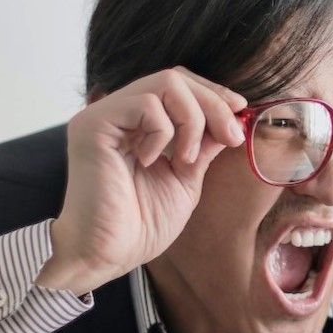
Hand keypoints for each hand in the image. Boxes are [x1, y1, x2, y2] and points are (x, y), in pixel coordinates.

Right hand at [35, 67, 247, 295]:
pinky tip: (152, 161)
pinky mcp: (93, 125)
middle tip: (230, 136)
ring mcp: (103, 116)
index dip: (212, 93)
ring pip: (165, 83)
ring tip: (185, 160)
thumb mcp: (185, 178)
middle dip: (212, 103)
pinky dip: (163, 132)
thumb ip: (202, 145)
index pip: (178, 85)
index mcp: (136, 123)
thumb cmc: (140, 225)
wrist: (108, 254)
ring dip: (192, 120)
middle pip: (175, 77)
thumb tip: (231, 119)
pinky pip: (145, 104)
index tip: (239, 111)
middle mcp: (117, 113)